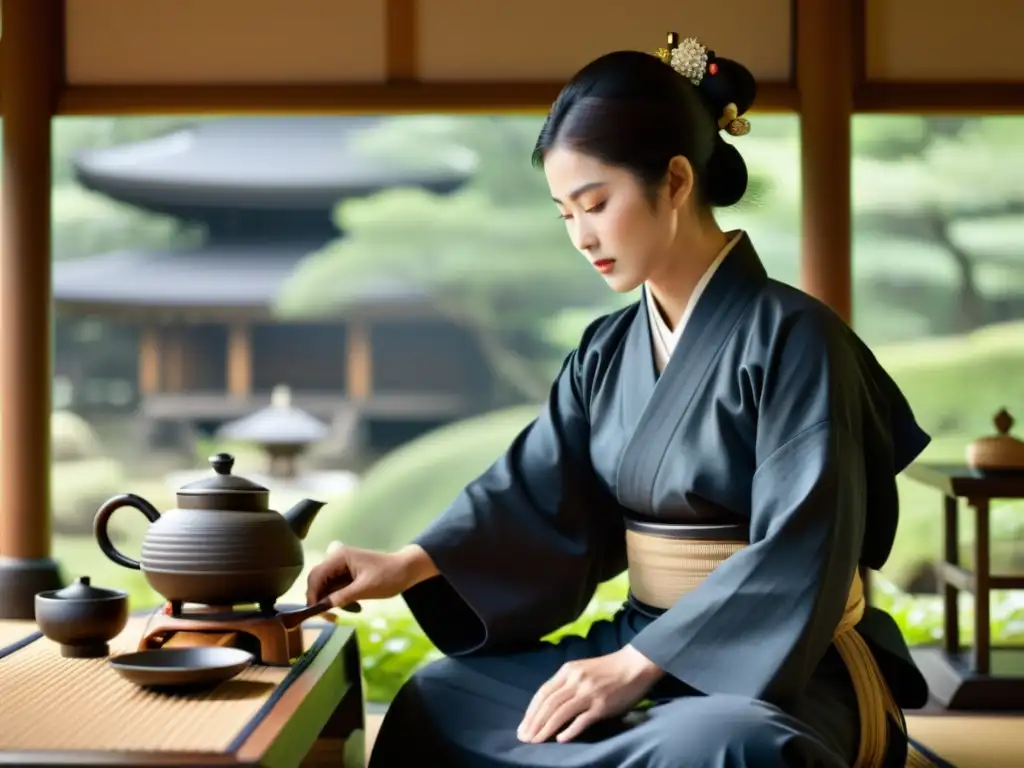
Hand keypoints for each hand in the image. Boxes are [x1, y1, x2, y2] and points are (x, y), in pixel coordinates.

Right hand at [305, 543, 436, 608]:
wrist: (407, 570)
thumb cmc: (389, 576)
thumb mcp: (365, 589)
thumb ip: (342, 596)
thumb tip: (322, 606)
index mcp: (339, 557)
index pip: (316, 576)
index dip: (312, 595)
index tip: (314, 613)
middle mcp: (336, 559)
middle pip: (318, 581)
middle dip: (320, 601)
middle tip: (330, 618)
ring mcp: (341, 566)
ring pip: (326, 587)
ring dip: (331, 602)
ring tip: (343, 614)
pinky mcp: (347, 574)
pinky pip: (335, 589)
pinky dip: (340, 600)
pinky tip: (353, 607)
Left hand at [517, 645, 663, 743]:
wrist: (635, 664)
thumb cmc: (607, 669)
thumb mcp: (582, 670)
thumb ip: (566, 684)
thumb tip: (548, 707)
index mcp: (567, 670)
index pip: (542, 693)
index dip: (531, 711)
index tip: (523, 726)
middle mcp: (575, 680)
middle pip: (548, 704)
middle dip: (534, 723)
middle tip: (524, 738)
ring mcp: (588, 692)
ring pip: (560, 712)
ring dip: (546, 729)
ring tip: (536, 742)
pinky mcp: (602, 704)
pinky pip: (582, 719)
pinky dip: (570, 730)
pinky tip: (561, 739)